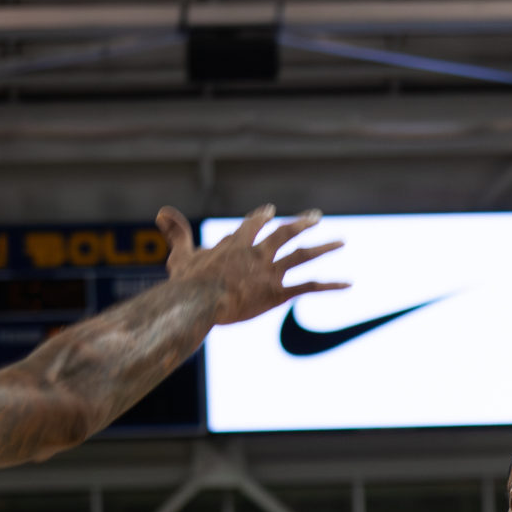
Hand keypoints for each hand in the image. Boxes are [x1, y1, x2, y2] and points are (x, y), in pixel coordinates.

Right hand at [157, 204, 348, 326]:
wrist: (200, 300)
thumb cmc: (188, 283)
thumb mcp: (181, 255)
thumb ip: (177, 233)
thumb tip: (162, 211)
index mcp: (236, 243)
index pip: (251, 228)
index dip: (260, 220)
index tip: (269, 212)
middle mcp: (257, 252)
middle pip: (283, 233)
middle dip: (301, 224)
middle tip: (316, 217)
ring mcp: (269, 271)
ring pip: (301, 254)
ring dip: (323, 247)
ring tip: (342, 241)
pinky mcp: (278, 292)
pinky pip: (310, 286)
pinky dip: (330, 284)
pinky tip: (349, 283)